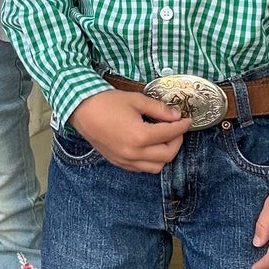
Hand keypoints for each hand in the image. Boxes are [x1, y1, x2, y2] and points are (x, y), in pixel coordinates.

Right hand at [70, 89, 190, 173]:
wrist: (81, 109)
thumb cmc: (107, 102)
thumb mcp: (136, 100)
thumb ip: (159, 110)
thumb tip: (176, 115)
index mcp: (140, 136)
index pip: (170, 134)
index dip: (182, 126)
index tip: (187, 119)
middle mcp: (134, 153)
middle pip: (167, 155)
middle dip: (177, 141)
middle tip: (176, 128)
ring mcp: (125, 160)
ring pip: (156, 167)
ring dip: (165, 154)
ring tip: (164, 139)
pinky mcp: (118, 162)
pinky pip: (141, 168)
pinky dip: (151, 160)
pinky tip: (150, 147)